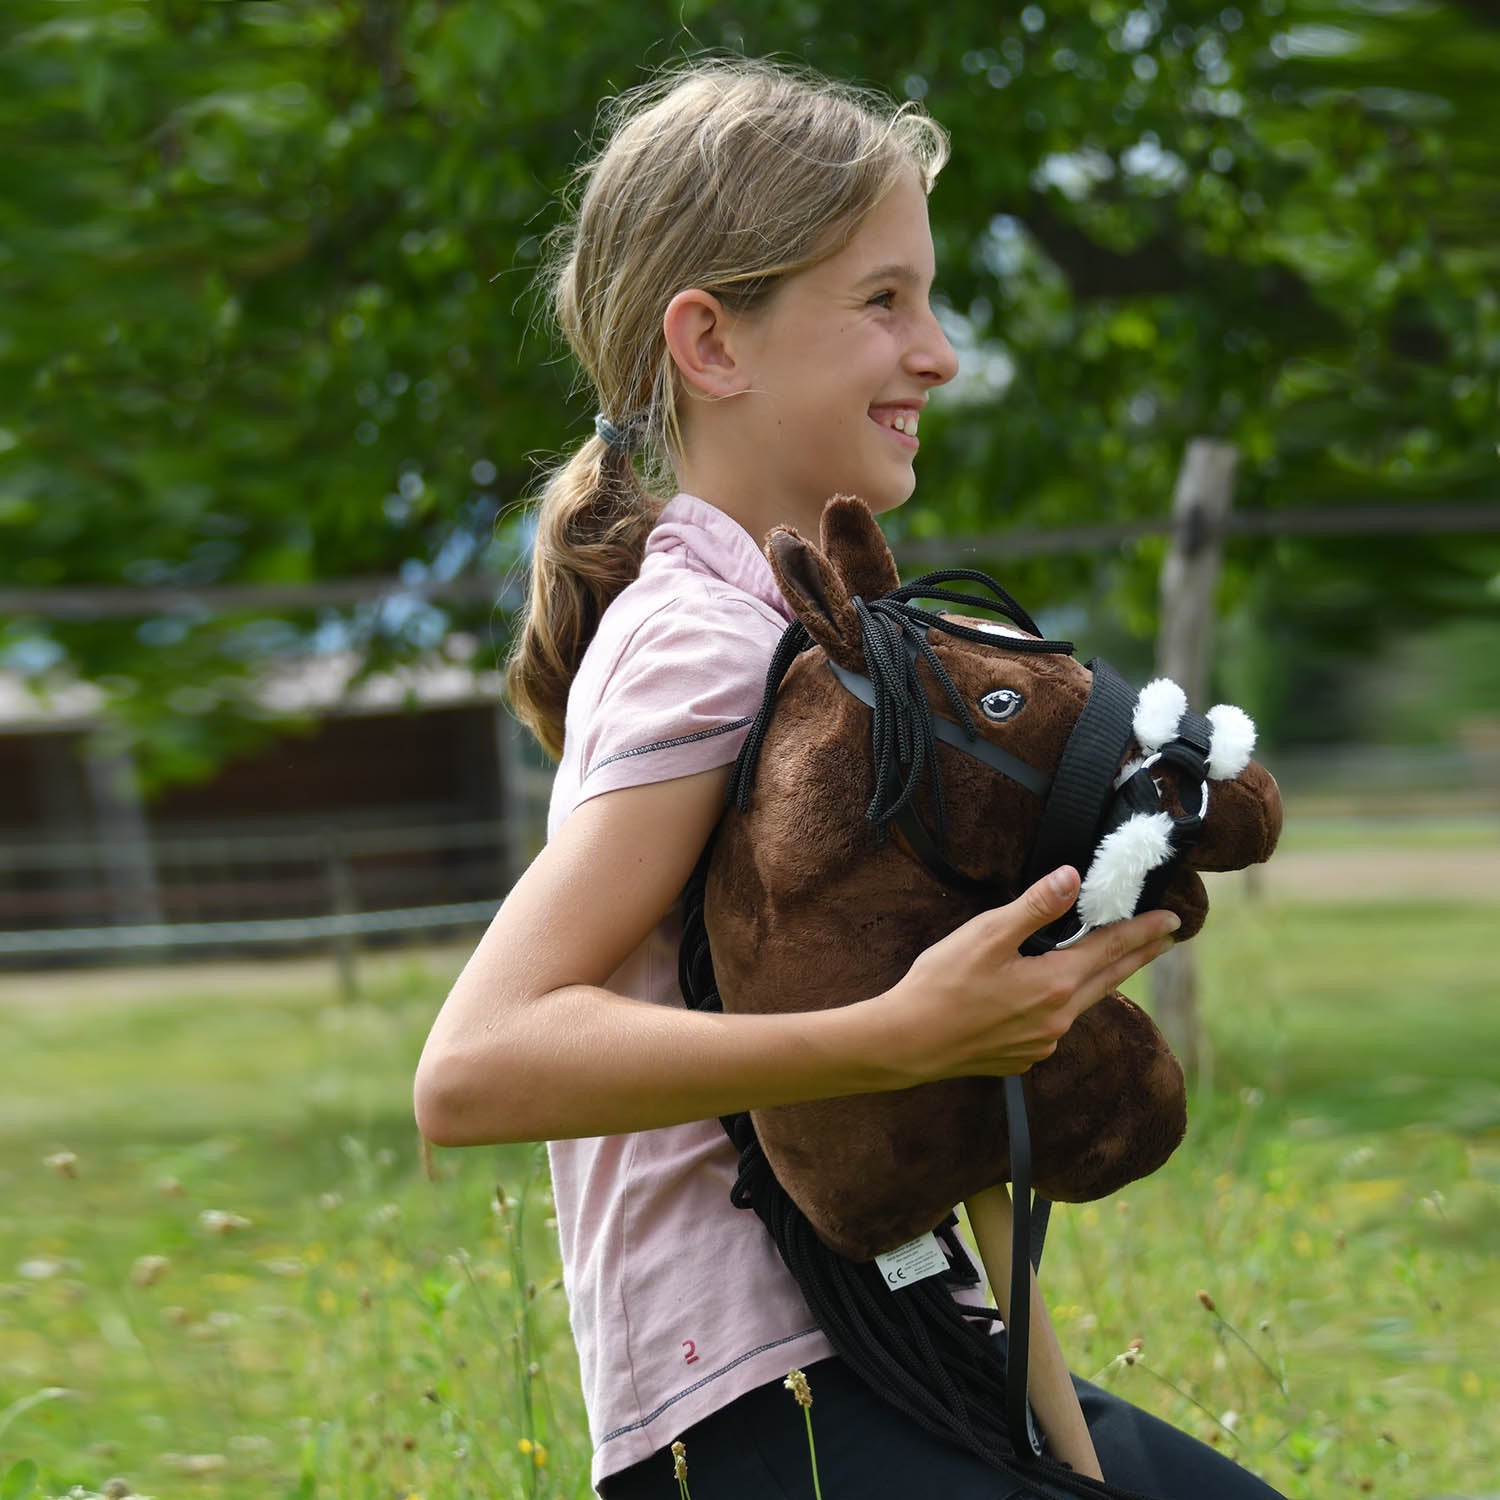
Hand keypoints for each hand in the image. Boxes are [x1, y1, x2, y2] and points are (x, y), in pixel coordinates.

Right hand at [869, 865, 1179, 1085]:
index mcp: (1055, 984)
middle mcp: (1058, 1019)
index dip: (1143, 931)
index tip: (1172, 919)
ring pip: (1085, 1002)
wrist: (907, 1043)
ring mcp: (1042, 1043)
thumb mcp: (987, 935)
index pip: (1112, 949)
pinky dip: (1067, 1003)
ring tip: (1116, 960)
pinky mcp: (1022, 1057)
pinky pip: (1057, 1025)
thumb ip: (1034, 907)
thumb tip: (1072, 878)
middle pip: (1110, 978)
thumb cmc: (942, 986)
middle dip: (1138, 954)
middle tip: (1165, 938)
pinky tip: (1055, 995)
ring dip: (1104, 978)